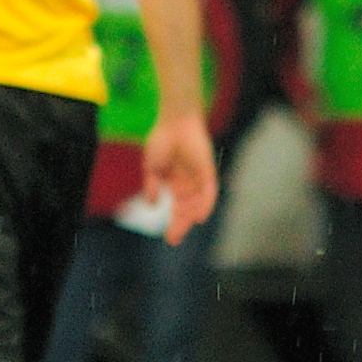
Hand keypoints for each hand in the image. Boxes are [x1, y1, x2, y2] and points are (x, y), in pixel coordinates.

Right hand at [142, 115, 219, 243]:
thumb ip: (152, 186)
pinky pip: (209, 192)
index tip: (168, 239)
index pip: (178, 208)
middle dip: (181, 224)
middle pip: (188, 210)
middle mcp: (190, 183)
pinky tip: (199, 217)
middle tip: (172, 239)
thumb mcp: (152, 168)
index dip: (175, 224)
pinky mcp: (208, 171)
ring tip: (180, 225)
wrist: (173, 121)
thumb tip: (152, 204)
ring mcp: (199, 177)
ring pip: (197, 204)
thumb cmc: (161, 140)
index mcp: (176, 184)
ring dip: (189, 216)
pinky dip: (205, 205)